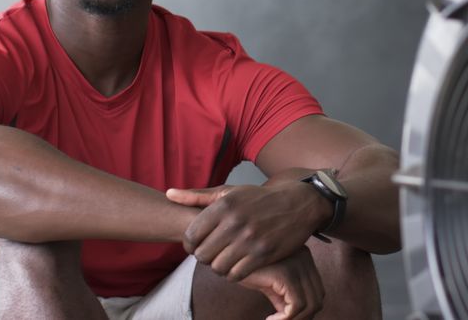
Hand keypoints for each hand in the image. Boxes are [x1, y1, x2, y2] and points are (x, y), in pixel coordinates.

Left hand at [166, 180, 328, 280]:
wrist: (299, 204)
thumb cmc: (260, 199)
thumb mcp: (229, 192)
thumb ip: (197, 196)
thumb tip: (168, 194)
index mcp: (223, 205)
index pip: (191, 236)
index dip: (191, 245)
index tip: (199, 245)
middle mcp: (235, 221)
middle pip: (203, 255)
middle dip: (205, 258)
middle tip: (213, 254)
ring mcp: (250, 239)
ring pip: (218, 268)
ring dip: (219, 267)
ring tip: (225, 259)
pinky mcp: (264, 254)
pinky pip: (237, 275)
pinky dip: (234, 274)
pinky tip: (239, 265)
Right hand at [236, 246, 324, 319]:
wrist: (224, 254)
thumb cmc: (244, 267)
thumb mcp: (269, 283)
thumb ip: (283, 296)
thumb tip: (292, 316)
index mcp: (304, 256)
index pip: (317, 291)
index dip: (305, 312)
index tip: (283, 318)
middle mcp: (305, 257)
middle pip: (317, 298)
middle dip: (301, 318)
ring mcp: (297, 264)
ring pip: (310, 305)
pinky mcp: (286, 274)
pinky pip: (296, 306)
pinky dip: (285, 319)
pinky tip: (269, 319)